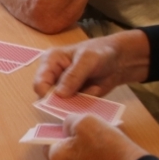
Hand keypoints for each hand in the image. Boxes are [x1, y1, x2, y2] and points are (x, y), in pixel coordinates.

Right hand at [34, 30, 150, 98]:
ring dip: (77, 101)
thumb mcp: (87, 60)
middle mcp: (53, 76)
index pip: (39, 83)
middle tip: (82, 95)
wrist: (119, 60)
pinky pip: (74, 106)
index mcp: (50, 62)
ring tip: (93, 89)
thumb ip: (73, 76)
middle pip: (48, 97)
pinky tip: (95, 90)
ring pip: (61, 104)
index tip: (63, 99)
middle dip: (64, 100)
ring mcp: (63, 88)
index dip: (47, 94)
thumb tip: (59, 94)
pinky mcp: (73, 97)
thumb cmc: (101, 52)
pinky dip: (85, 102)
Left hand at [47, 115, 146, 159]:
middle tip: (86, 130)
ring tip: (97, 138)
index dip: (59, 130)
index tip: (71, 125)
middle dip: (72, 139)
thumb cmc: (107, 145)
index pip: (47, 140)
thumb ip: (68, 121)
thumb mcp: (85, 120)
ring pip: (74, 158)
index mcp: (56, 158)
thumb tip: (66, 127)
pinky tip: (103, 148)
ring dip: (82, 147)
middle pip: (62, 150)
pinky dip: (91, 156)